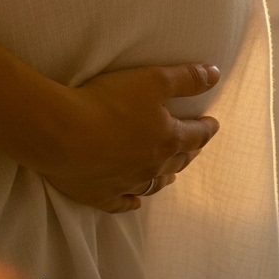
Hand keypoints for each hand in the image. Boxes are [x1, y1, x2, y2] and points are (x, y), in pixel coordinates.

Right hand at [39, 63, 220, 213]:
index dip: (206, 128)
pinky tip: (135, 202)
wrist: (63, 133)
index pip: (195, 135)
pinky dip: (132, 202)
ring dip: (165, 177)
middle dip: (189, 152)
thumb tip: (215, 75)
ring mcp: (127, 183)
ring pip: (154, 184)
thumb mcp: (153, 80)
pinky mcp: (101, 195)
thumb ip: (186, 78)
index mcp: (167, 139)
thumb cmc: (110, 101)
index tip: (213, 124)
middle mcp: (152, 166)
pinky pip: (122, 203)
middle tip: (195, 147)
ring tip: (172, 174)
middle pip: (177, 160)